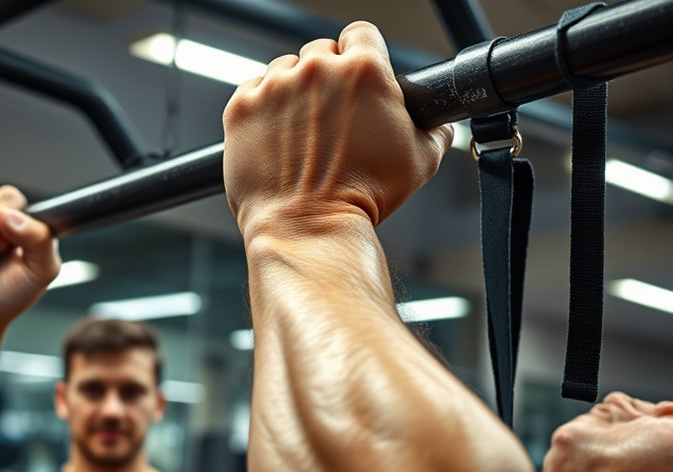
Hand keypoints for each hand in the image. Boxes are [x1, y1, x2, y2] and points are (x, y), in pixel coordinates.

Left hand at [222, 22, 452, 239]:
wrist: (308, 227)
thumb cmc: (361, 197)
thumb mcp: (421, 161)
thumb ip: (433, 129)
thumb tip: (439, 123)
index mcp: (363, 71)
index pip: (360, 35)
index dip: (359, 55)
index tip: (354, 75)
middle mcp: (318, 71)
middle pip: (320, 52)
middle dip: (325, 79)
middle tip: (327, 117)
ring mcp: (275, 88)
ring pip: (284, 69)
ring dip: (291, 92)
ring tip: (299, 131)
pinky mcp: (242, 108)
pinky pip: (251, 90)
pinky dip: (261, 108)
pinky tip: (274, 136)